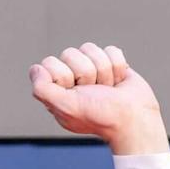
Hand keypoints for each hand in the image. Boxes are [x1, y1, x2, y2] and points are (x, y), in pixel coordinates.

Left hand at [29, 43, 169, 154]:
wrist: (133, 119)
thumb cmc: (99, 116)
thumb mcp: (65, 107)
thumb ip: (43, 89)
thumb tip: (36, 68)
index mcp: (55, 89)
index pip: (49, 63)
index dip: (63, 75)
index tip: (74, 92)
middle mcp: (70, 77)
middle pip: (70, 53)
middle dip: (86, 74)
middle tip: (93, 93)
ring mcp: (91, 69)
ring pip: (90, 49)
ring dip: (103, 70)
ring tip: (107, 89)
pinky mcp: (110, 63)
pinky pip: (111, 50)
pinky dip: (117, 67)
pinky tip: (117, 83)